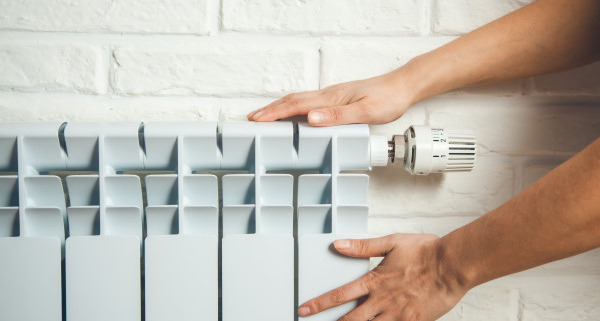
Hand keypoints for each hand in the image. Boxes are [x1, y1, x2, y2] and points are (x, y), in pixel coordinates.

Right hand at [247, 70, 416, 125]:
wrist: (402, 87)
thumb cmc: (387, 99)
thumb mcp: (365, 111)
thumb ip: (338, 116)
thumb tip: (311, 118)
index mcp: (330, 99)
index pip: (296, 106)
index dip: (274, 113)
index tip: (256, 120)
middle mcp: (328, 95)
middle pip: (292, 101)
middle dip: (270, 110)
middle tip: (251, 119)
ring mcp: (331, 96)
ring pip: (298, 101)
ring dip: (279, 108)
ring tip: (265, 117)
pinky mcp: (337, 99)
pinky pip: (308, 103)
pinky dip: (293, 108)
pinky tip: (294, 114)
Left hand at [298, 234, 468, 320]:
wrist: (453, 265)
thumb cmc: (426, 252)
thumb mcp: (391, 243)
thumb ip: (362, 246)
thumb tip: (338, 245)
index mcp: (375, 281)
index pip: (340, 295)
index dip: (319, 304)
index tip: (305, 309)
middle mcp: (382, 301)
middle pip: (350, 320)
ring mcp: (397, 315)